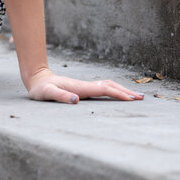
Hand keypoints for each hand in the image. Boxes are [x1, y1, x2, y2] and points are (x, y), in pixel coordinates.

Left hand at [25, 67, 144, 103]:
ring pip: (108, 86)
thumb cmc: (41, 89)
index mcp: (80, 88)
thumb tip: (76, 100)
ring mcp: (85, 86)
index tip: (131, 100)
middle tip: (142, 98)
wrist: (37, 79)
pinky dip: (114, 90)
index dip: (117, 94)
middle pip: (110, 86)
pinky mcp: (83, 89)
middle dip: (126, 92)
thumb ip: (60, 97)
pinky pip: (103, 88)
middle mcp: (85, 86)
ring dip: (122, 90)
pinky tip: (118, 94)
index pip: (103, 89)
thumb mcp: (47, 94)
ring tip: (136, 96)